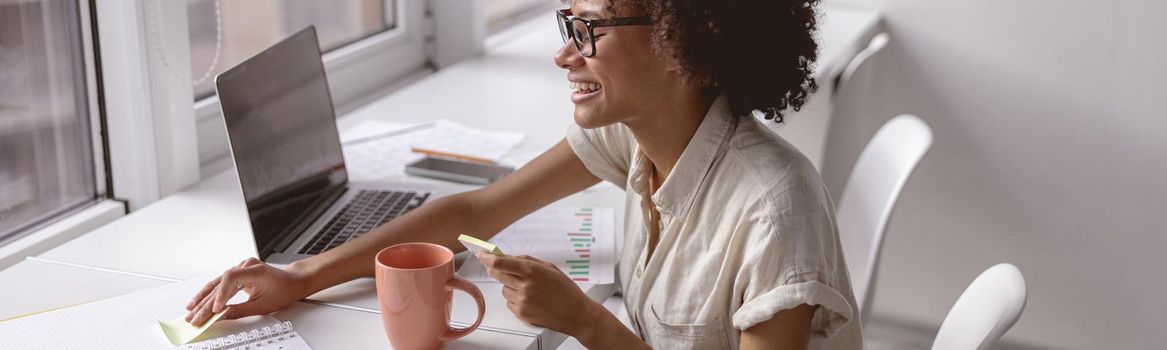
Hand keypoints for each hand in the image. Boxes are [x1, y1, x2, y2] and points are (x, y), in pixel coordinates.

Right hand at [184, 257, 311, 325]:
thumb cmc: (283, 290)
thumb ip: (240, 311)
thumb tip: (221, 317)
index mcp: (255, 270)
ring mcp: (241, 268)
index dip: (221, 294)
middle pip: (220, 283)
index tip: (215, 309)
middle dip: (206, 302)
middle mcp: (246, 266)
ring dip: (203, 298)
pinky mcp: (238, 273)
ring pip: (217, 284)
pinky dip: (210, 294)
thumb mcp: (263, 305)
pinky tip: (198, 302)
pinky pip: (221, 284)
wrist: (293, 282)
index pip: (230, 278)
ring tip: (190, 310)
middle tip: (195, 317)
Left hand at [476, 252, 600, 334]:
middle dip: (498, 271)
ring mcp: (522, 300)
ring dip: (510, 287)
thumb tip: (508, 257)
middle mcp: (525, 285)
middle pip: (497, 275)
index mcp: (532, 270)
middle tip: (504, 270)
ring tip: (529, 290)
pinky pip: (509, 302)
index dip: (487, 258)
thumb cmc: (566, 290)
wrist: (576, 313)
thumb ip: (527, 261)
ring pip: (503, 289)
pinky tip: (531, 300)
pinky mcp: (522, 313)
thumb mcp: (549, 268)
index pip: (501, 263)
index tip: (481, 255)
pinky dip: (516, 300)